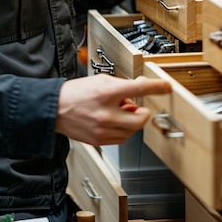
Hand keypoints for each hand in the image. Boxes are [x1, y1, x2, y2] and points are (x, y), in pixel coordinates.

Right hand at [55, 74, 171, 145]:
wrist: (54, 109)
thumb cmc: (75, 93)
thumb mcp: (100, 81)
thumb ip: (121, 85)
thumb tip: (138, 90)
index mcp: (107, 93)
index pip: (139, 88)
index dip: (156, 87)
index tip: (166, 87)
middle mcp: (106, 113)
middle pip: (141, 118)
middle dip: (142, 112)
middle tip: (134, 105)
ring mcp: (103, 129)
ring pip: (132, 130)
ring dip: (131, 121)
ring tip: (118, 112)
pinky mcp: (99, 141)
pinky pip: (122, 139)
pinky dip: (123, 130)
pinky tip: (113, 121)